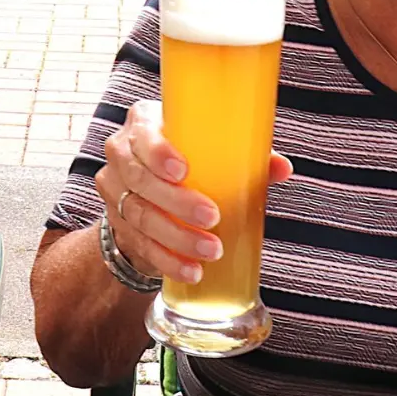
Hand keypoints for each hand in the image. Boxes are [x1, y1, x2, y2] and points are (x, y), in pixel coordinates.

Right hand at [95, 99, 291, 284]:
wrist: (149, 187)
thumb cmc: (187, 158)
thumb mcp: (208, 150)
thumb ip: (243, 157)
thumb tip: (282, 167)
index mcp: (143, 124)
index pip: (143, 136)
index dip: (159, 154)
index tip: (184, 171)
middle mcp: (122, 154)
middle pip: (140, 179)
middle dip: (177, 201)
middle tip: (212, 217)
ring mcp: (114, 190)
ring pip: (139, 215)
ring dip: (176, 237)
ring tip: (211, 250)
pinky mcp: (118, 224)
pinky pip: (140, 245)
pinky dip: (167, 260)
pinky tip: (191, 271)